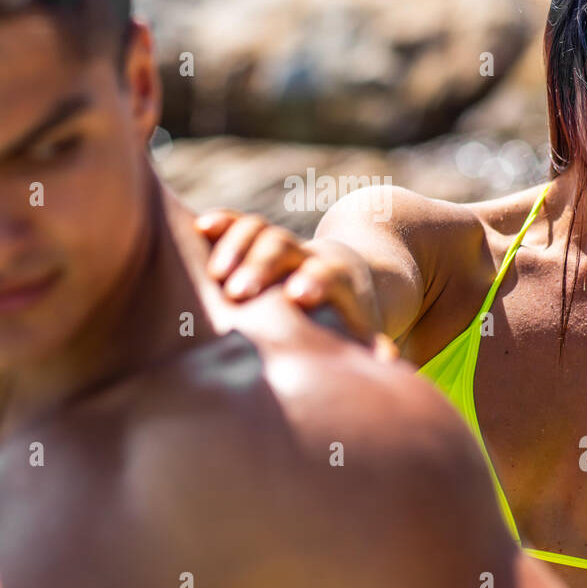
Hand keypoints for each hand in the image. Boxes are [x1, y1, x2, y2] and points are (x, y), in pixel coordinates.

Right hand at [195, 209, 396, 359]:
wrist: (348, 273)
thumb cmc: (349, 314)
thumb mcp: (363, 326)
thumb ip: (369, 341)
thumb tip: (387, 364)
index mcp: (337, 277)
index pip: (328, 272)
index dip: (315, 279)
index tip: (297, 296)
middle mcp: (307, 254)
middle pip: (285, 247)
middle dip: (261, 266)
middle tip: (237, 292)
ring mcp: (281, 244)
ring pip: (260, 231)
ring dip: (235, 247)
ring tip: (213, 275)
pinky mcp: (257, 239)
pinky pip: (238, 224)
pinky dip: (221, 223)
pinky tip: (199, 228)